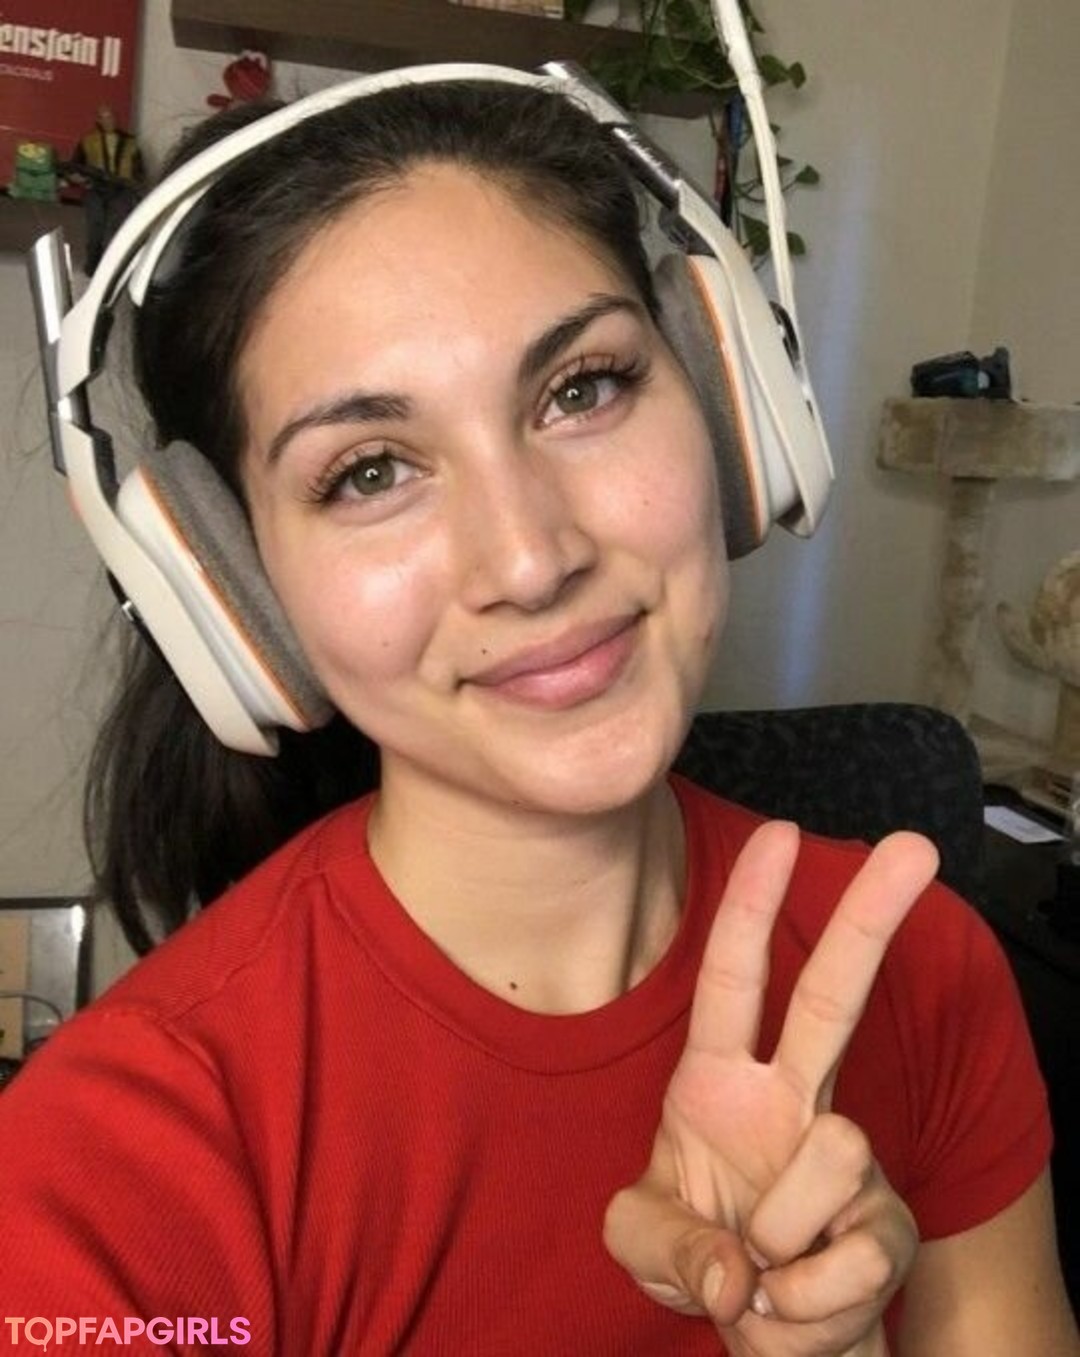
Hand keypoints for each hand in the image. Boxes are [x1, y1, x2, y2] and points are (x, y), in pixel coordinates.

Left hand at [605, 822, 937, 1354]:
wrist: (767, 1334)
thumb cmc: (702, 1261)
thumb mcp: (643, 1245)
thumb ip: (663, 1247)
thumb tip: (736, 1270)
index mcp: (718, 1082)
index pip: (731, 980)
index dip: (750, 908)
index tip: (780, 834)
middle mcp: (789, 1101)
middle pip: (831, 998)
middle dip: (871, 918)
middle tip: (917, 845)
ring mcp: (844, 1157)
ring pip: (837, 1149)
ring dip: (780, 1237)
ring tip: (761, 1270)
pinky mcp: (888, 1226)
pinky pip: (851, 1256)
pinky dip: (803, 1305)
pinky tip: (793, 1304)